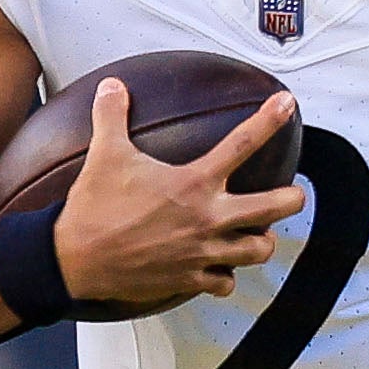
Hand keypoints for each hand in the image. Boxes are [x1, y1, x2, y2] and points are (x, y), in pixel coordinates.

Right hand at [50, 80, 308, 311]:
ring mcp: (202, 251)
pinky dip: (227, 277)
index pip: (243, 142)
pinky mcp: (189, 279)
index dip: (269, 119)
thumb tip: (113, 86)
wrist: (76, 259)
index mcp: (194, 182)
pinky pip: (225, 283)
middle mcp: (208, 217)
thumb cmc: (93, 207)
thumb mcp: (104, 154)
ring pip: (259, 250)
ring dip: (264, 241)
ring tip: (262, 234)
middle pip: (274, 207)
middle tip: (292, 194)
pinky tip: (222, 268)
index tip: (286, 104)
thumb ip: (112, 116)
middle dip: (291, 198)